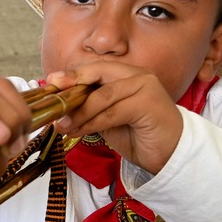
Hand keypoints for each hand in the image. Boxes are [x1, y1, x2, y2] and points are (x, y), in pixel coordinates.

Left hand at [47, 61, 184, 174]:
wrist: (171, 155)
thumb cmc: (140, 136)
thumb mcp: (109, 119)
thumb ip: (91, 108)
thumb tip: (61, 106)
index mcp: (128, 74)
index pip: (96, 67)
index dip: (72, 74)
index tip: (51, 82)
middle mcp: (138, 75)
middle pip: (98, 72)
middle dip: (72, 84)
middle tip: (54, 98)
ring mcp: (146, 87)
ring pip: (103, 94)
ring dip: (79, 112)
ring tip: (64, 125)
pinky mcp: (149, 104)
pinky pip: (112, 111)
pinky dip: (92, 122)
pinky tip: (80, 132)